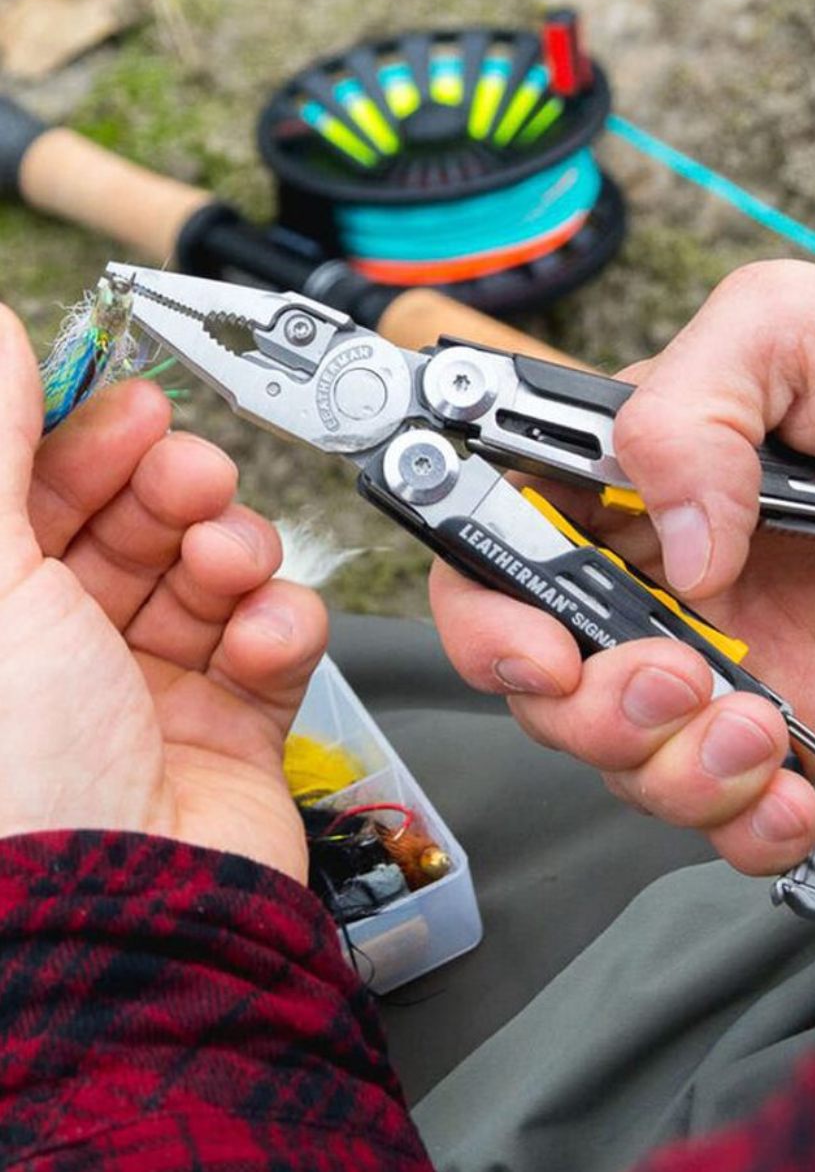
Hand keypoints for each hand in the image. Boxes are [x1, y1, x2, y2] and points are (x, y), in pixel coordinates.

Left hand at [0, 304, 326, 880]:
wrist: (124, 923)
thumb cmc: (14, 774)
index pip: (33, 494)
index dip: (77, 439)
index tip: (122, 400)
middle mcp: (56, 654)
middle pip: (127, 526)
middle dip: (166, 486)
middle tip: (187, 472)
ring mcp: (144, 693)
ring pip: (205, 574)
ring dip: (229, 550)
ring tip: (230, 558)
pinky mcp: (227, 729)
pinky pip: (268, 646)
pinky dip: (278, 626)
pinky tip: (264, 632)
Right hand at [430, 261, 814, 875]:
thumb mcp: (787, 331)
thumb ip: (686, 411)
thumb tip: (671, 548)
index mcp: (629, 481)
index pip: (499, 550)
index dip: (485, 612)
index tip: (530, 646)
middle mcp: (660, 577)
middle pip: (543, 679)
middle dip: (582, 705)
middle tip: (672, 674)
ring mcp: (725, 658)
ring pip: (623, 758)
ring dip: (667, 768)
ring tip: (756, 727)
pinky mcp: (796, 726)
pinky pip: (726, 811)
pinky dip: (738, 826)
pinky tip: (785, 792)